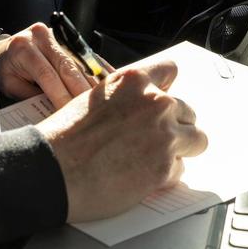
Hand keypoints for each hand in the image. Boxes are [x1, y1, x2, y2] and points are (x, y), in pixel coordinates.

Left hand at [0, 22, 99, 108]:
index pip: (48, 75)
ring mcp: (56, 35)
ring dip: (94, 81)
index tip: (71, 115)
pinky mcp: (66, 38)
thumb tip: (57, 112)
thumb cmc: (4, 71)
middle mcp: (41, 36)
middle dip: (81, 91)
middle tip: (94, 112)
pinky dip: (97, 69)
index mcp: (23, 48)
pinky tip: (109, 82)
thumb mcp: (11, 87)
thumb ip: (33, 97)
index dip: (62, 96)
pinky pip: (85, 55)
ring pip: (80, 61)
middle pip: (68, 66)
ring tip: (106, 100)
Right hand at [35, 58, 207, 222]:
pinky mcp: (164, 169)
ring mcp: (164, 136)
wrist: (50, 169)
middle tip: (149, 140)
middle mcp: (155, 103)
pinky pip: (179, 170)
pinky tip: (139, 177)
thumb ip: (124, 99)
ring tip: (154, 158)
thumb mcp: (92, 100)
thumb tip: (138, 109)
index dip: (164, 89)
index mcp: (134, 81)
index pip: (170, 71)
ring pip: (196, 139)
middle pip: (188, 110)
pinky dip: (164, 175)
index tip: (158, 102)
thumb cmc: (63, 138)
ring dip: (179, 149)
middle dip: (173, 125)